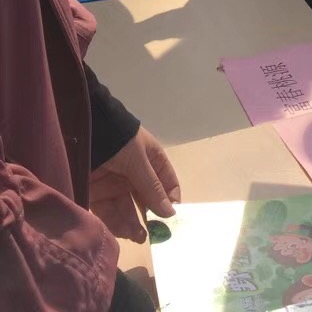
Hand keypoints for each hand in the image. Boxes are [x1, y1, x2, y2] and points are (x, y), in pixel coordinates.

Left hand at [89, 128, 179, 242]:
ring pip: (127, 209)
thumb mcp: (140, 162)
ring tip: (138, 237)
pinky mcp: (97, 193)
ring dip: (133, 224)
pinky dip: (115, 224)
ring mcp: (116, 185)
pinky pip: (108, 212)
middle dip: (149, 218)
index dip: (170, 201)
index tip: (170, 220)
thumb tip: (171, 213)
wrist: (84, 131)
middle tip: (152, 236)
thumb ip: (152, 187)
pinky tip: (123, 232)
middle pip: (146, 201)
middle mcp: (135, 175)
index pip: (167, 184)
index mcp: (152, 161)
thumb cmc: (119, 142)